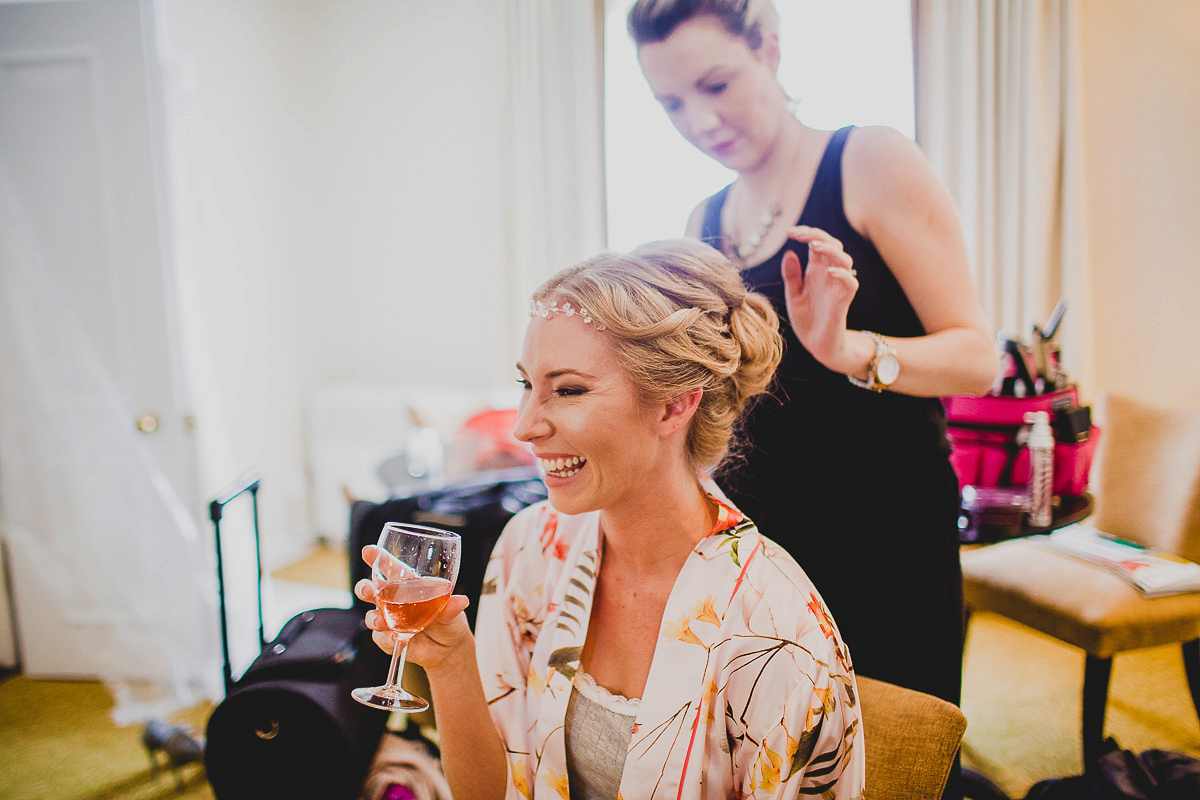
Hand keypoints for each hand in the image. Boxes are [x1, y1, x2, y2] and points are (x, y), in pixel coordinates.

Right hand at [356, 544, 472, 669]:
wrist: (449, 649)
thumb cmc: (450, 621)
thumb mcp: (453, 612)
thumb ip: (452, 607)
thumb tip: (461, 601)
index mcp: (409, 585)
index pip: (390, 568)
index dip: (377, 558)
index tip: (369, 551)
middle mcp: (395, 600)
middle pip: (372, 590)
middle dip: (364, 588)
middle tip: (367, 590)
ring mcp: (390, 620)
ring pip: (372, 615)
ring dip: (373, 618)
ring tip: (380, 622)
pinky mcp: (389, 638)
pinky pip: (381, 638)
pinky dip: (387, 638)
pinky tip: (396, 637)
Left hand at [781, 226, 858, 370]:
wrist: (817, 347)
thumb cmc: (807, 321)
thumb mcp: (793, 296)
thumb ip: (791, 276)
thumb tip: (789, 252)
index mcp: (816, 271)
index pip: (817, 243)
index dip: (807, 233)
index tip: (790, 232)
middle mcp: (829, 275)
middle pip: (833, 245)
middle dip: (817, 235)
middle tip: (799, 234)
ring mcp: (838, 287)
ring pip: (845, 259)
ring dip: (830, 249)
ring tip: (813, 246)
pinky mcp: (843, 302)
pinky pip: (851, 283)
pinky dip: (843, 274)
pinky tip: (830, 271)